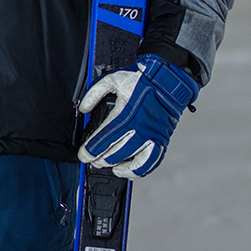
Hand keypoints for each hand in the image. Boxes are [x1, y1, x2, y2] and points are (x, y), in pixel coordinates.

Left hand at [78, 54, 199, 177]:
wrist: (168, 83)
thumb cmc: (141, 80)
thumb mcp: (112, 79)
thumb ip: (94, 93)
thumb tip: (83, 109)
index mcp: (125, 114)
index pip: (103, 139)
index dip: (90, 150)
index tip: (83, 155)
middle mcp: (139, 129)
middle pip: (114, 153)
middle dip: (98, 159)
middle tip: (91, 159)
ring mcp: (152, 138)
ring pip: (130, 161)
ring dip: (115, 166)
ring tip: (105, 165)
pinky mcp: (161, 142)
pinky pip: (150, 163)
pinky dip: (137, 171)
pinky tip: (126, 171)